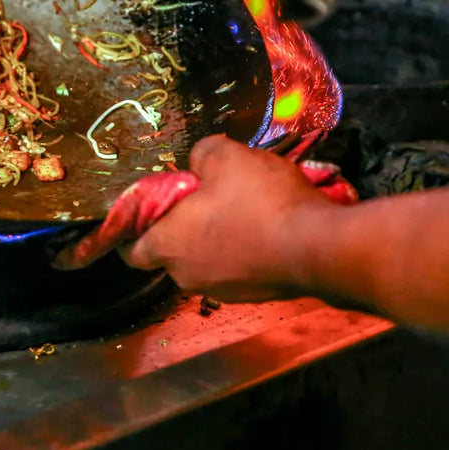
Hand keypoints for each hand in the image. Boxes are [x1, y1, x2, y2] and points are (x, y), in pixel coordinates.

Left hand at [120, 135, 340, 302]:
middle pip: (170, 252)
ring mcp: (222, 290)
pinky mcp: (254, 295)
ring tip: (238, 208)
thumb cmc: (261, 202)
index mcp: (167, 245)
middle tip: (200, 199)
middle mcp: (187, 275)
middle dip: (180, 228)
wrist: (319, 247)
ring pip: (205, 261)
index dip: (131, 231)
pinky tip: (264, 227)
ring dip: (214, 239)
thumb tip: (199, 163)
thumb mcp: (226, 157)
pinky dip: (242, 251)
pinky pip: (236, 269)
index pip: (129, 250)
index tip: (144, 212)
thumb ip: (201, 154)